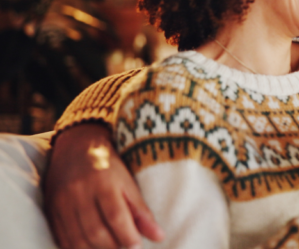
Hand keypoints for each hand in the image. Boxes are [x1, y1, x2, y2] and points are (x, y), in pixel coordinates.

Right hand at [44, 123, 163, 248]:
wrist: (76, 147)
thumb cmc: (109, 166)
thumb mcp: (129, 183)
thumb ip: (142, 211)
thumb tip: (159, 237)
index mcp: (103, 182)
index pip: (115, 216)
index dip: (127, 236)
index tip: (137, 246)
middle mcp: (79, 192)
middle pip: (95, 231)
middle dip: (112, 247)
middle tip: (125, 247)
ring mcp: (61, 202)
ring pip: (77, 239)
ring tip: (111, 248)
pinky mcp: (51, 210)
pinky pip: (62, 239)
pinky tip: (92, 247)